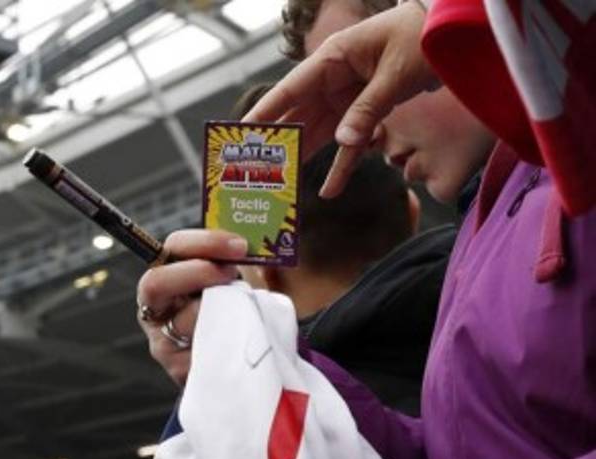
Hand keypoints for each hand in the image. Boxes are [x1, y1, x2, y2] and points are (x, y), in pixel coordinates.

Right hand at [136, 229, 244, 385]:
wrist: (248, 364)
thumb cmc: (242, 316)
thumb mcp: (242, 282)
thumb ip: (241, 261)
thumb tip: (262, 243)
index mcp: (170, 278)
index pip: (173, 248)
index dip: (205, 242)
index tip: (240, 246)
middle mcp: (157, 309)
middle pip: (155, 283)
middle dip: (197, 272)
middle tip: (231, 274)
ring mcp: (164, 341)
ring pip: (183, 319)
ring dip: (218, 311)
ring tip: (244, 314)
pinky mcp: (179, 370)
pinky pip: (202, 349)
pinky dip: (227, 340)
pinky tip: (242, 338)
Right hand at [245, 2, 437, 197]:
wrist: (454, 32)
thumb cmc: (421, 37)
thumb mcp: (395, 73)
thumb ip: (368, 109)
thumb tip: (343, 142)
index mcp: (333, 60)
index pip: (289, 90)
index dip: (264, 113)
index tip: (240, 135)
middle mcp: (334, 80)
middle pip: (298, 116)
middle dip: (279, 143)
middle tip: (255, 169)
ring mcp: (349, 97)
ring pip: (319, 133)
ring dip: (304, 158)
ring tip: (283, 185)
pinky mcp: (368, 111)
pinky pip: (351, 143)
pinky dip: (342, 165)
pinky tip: (330, 190)